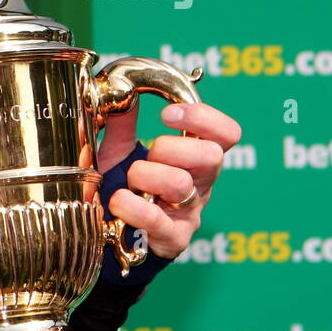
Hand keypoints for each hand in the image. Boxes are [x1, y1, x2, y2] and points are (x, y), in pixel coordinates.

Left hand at [97, 100, 242, 259]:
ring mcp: (189, 213)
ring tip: (128, 182)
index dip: (204, 118)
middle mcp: (200, 185)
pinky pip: (157, 219)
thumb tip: (121, 90)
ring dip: (145, 176)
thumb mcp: (118, 153)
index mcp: (194, 158)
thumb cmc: (120, 190)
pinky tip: (118, 202)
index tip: (169, 113)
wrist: (105, 238)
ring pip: (181, 184)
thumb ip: (121, 124)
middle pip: (212, 156)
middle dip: (171, 149)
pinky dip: (132, 206)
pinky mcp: (172, 240)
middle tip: (148, 155)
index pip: (225, 134)